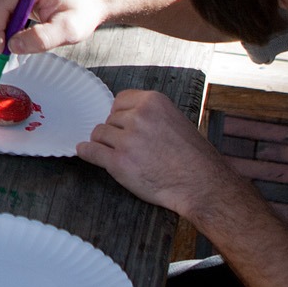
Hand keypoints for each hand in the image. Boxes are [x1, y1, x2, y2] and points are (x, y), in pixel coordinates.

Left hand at [78, 89, 235, 219]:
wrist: (202, 186)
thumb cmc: (194, 158)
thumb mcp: (176, 121)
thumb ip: (151, 115)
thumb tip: (124, 116)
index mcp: (153, 102)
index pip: (120, 100)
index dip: (121, 115)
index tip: (125, 125)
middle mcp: (139, 117)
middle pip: (110, 119)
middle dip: (116, 132)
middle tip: (130, 147)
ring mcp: (128, 139)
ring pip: (99, 134)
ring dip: (105, 144)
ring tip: (119, 154)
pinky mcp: (119, 162)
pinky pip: (91, 151)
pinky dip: (86, 152)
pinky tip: (85, 151)